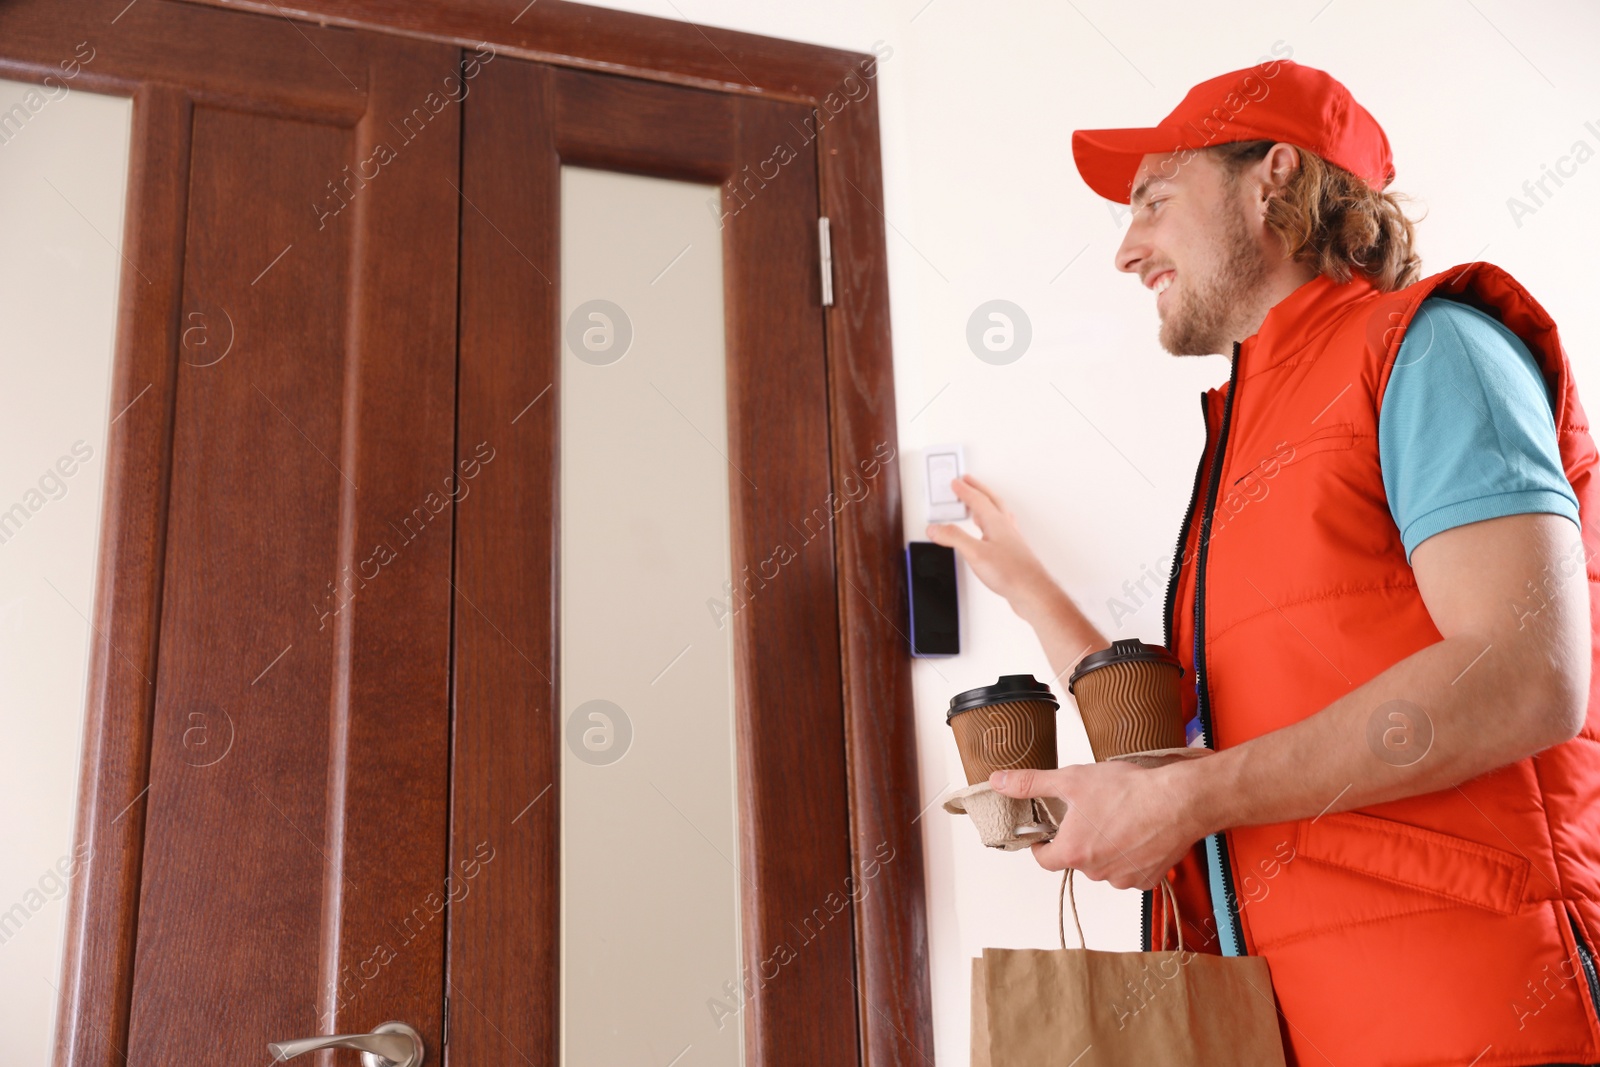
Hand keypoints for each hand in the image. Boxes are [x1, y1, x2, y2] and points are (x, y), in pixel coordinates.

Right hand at [925, 474, 1055, 615]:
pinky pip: (1000, 529)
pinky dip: (990, 524)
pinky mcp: (1012, 553)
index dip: (965, 490)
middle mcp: (1005, 528)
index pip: (978, 500)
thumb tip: (935, 528)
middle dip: (977, 489)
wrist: (1033, 592)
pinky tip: (988, 533)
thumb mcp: (975, 554)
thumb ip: (954, 538)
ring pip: (997, 514)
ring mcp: (1010, 540)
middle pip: (991, 501)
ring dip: (985, 504)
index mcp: (996, 523)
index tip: (956, 483)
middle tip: (968, 481)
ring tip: (976, 503)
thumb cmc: (1011, 573)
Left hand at [987, 762, 1207, 890]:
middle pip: (1077, 860)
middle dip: (1081, 840)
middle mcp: (1096, 873)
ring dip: (1107, 849)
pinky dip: (1132, 856)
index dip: (1042, 845)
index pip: (1044, 860)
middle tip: (1093, 815)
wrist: (1178, 802)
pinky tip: (1139, 833)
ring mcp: (1123, 879)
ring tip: (1120, 820)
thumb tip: (999, 781)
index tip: (1047, 834)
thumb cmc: (1128, 792)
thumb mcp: (1071, 780)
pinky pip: (1131, 871)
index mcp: (1072, 852)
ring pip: (1105, 866)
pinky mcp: (1148, 880)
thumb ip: (1031, 783)